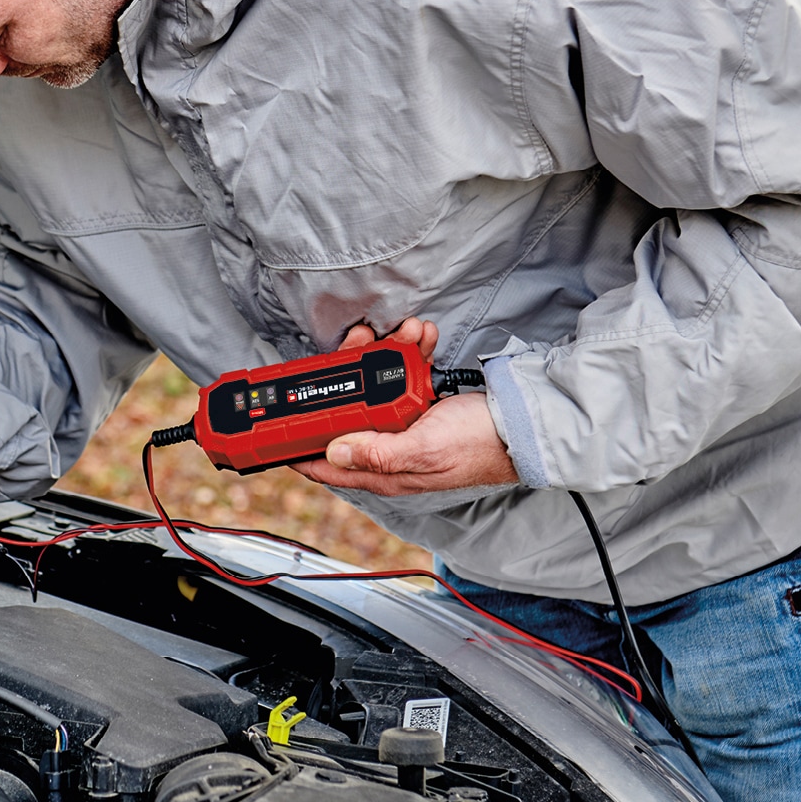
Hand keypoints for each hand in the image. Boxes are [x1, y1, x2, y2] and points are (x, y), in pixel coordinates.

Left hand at [292, 319, 516, 496]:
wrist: (522, 427)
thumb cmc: (479, 446)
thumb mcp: (425, 449)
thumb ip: (379, 452)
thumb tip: (333, 452)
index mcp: (382, 469)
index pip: (325, 463)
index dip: (297, 443)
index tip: (278, 417)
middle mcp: (387, 448)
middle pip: (347, 410)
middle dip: (351, 370)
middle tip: (360, 340)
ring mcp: (404, 425)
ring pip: (377, 384)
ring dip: (387, 352)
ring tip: (405, 332)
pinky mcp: (422, 405)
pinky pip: (405, 375)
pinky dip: (411, 353)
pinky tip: (422, 338)